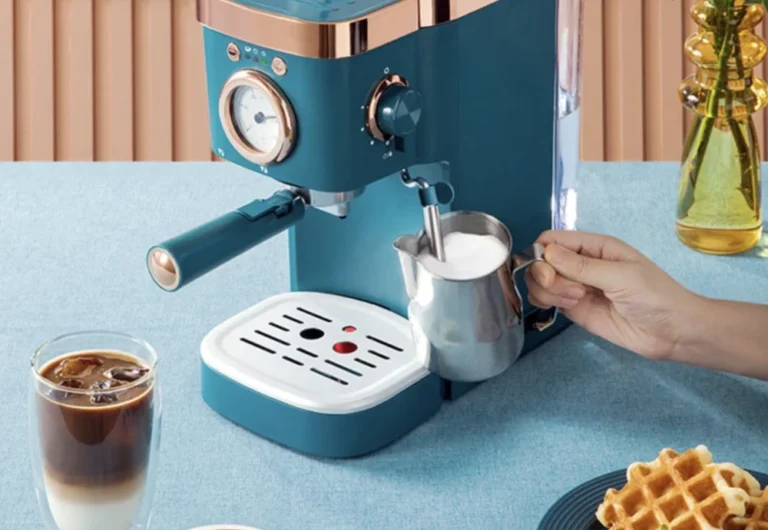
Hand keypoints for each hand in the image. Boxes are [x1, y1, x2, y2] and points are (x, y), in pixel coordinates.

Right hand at [525, 231, 700, 359]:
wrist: (673, 333)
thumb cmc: (655, 296)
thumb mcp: (621, 276)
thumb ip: (582, 266)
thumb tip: (546, 252)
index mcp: (595, 247)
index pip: (553, 240)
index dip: (542, 252)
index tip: (550, 271)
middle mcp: (581, 264)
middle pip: (541, 261)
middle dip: (546, 276)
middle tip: (572, 291)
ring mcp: (575, 287)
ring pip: (540, 281)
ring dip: (549, 291)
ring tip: (576, 300)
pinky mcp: (574, 308)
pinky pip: (547, 299)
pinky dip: (547, 302)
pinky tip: (569, 307)